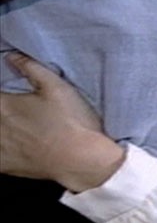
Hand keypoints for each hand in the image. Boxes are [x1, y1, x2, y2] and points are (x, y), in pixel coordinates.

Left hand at [0, 53, 124, 191]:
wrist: (83, 160)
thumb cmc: (72, 122)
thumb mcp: (58, 87)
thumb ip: (31, 68)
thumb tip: (12, 57)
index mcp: (3, 104)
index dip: (4, 94)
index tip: (12, 97)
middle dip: (4, 110)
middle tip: (20, 111)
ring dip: (3, 128)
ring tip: (19, 125)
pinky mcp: (5, 166)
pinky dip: (2, 147)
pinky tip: (11, 144)